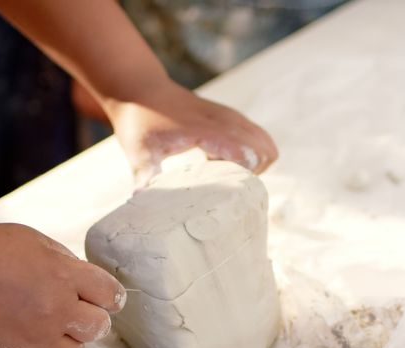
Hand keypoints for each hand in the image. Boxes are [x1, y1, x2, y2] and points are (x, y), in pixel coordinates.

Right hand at [0, 224, 124, 347]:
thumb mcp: (31, 240)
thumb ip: (64, 262)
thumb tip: (86, 281)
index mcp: (63, 277)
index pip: (110, 296)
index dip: (107, 294)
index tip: (100, 295)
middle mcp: (54, 313)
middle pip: (98, 328)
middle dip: (90, 317)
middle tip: (73, 307)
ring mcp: (33, 341)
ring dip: (65, 337)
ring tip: (43, 318)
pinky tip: (16, 327)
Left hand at [104, 80, 278, 185]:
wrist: (141, 88)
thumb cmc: (140, 122)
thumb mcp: (138, 150)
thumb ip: (146, 176)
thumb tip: (143, 201)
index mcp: (205, 131)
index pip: (246, 155)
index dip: (242, 179)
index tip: (222, 192)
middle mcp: (224, 121)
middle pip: (265, 151)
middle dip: (253, 176)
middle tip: (226, 188)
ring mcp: (230, 116)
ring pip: (265, 143)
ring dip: (255, 164)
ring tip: (226, 176)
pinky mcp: (230, 116)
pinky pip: (257, 137)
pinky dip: (251, 154)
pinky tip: (223, 163)